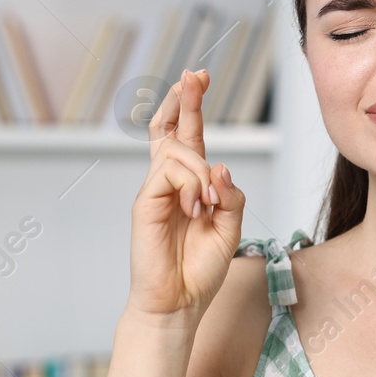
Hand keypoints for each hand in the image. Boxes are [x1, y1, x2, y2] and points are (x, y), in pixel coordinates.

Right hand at [125, 68, 245, 317]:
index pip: (187, 136)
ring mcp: (155, 190)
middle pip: (170, 128)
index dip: (191, 106)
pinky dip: (191, 186)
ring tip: (207, 205)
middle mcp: (169, 182)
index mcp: (190, 185)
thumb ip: (230, 195)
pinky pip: (170, 172)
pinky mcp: (145, 202)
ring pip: (179, 151)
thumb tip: (219, 166)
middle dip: (184, 99)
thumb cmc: (200, 268)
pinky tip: (195, 210)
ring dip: (201, 172)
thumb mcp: (230, 228)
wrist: (178, 301)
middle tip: (195, 74)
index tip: (200, 77)